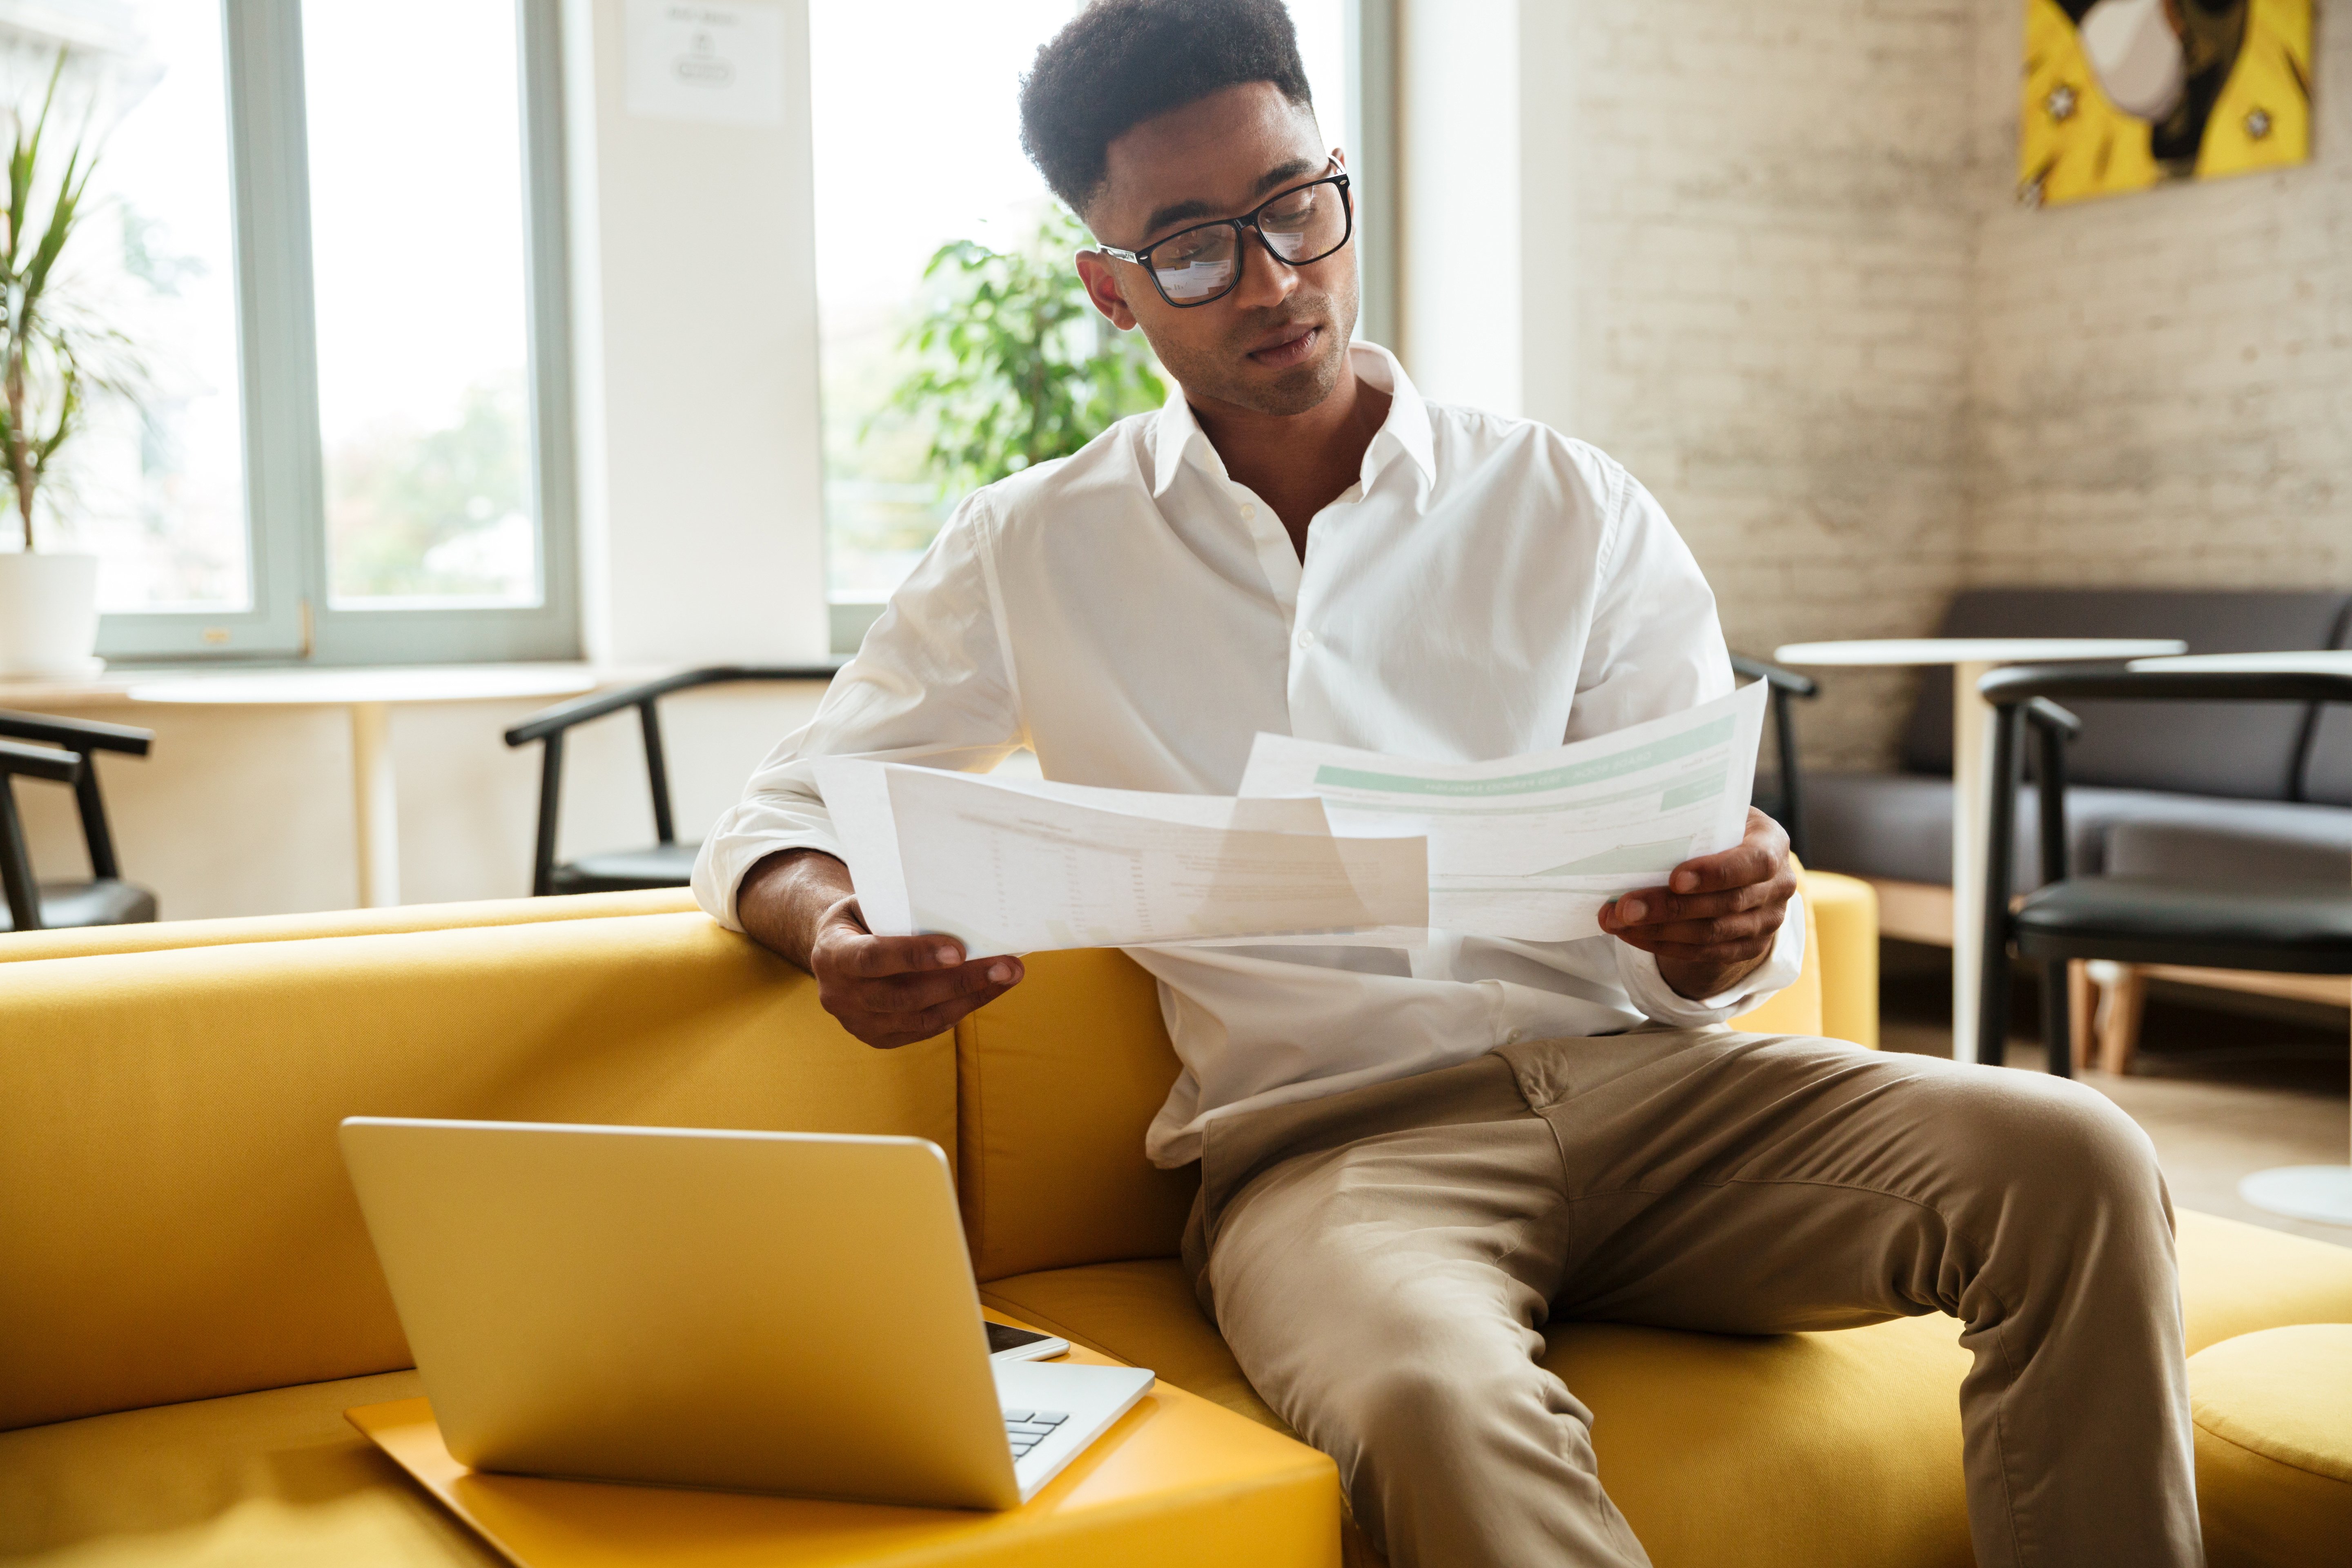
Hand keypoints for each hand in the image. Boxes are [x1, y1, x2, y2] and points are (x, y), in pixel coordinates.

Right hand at [807, 897, 1024, 1048]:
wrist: (830, 953)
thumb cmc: (859, 919)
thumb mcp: (866, 904)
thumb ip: (898, 911)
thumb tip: (957, 910)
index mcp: (832, 955)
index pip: (874, 958)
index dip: (915, 956)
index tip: (959, 950)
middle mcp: (841, 996)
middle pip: (906, 997)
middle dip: (961, 982)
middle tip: (1006, 966)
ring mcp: (858, 1023)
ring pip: (922, 1020)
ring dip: (970, 999)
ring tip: (1007, 977)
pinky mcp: (878, 1039)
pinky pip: (924, 1031)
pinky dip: (958, 1011)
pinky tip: (984, 992)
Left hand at [1597, 808, 1794, 1001]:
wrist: (1741, 861)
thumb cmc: (1721, 829)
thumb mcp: (1718, 813)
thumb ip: (1694, 818)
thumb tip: (1639, 822)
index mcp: (1773, 844)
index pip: (1753, 862)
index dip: (1716, 873)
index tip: (1675, 879)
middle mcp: (1778, 886)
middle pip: (1724, 904)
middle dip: (1669, 908)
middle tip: (1624, 907)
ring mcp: (1767, 922)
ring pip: (1710, 934)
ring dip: (1658, 931)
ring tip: (1616, 921)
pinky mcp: (1749, 947)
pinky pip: (1704, 953)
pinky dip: (1664, 945)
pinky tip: (1633, 935)